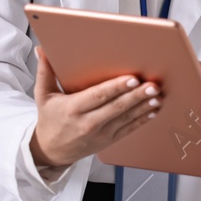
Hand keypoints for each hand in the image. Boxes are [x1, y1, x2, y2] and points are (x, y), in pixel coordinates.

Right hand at [29, 47, 160, 169]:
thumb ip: (45, 71)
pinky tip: (153, 110)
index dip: (116, 88)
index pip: (98, 96)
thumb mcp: (43, 95)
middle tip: (152, 85)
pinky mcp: (109, 141)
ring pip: (126, 119)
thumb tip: (42, 49)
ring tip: (157, 96)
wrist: (51, 151)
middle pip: (116, 107)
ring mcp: (101, 134)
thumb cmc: (50, 120)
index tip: (132, 78)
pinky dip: (142, 120)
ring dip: (144, 107)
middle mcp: (88, 123)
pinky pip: (129, 129)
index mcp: (73, 109)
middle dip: (136, 96)